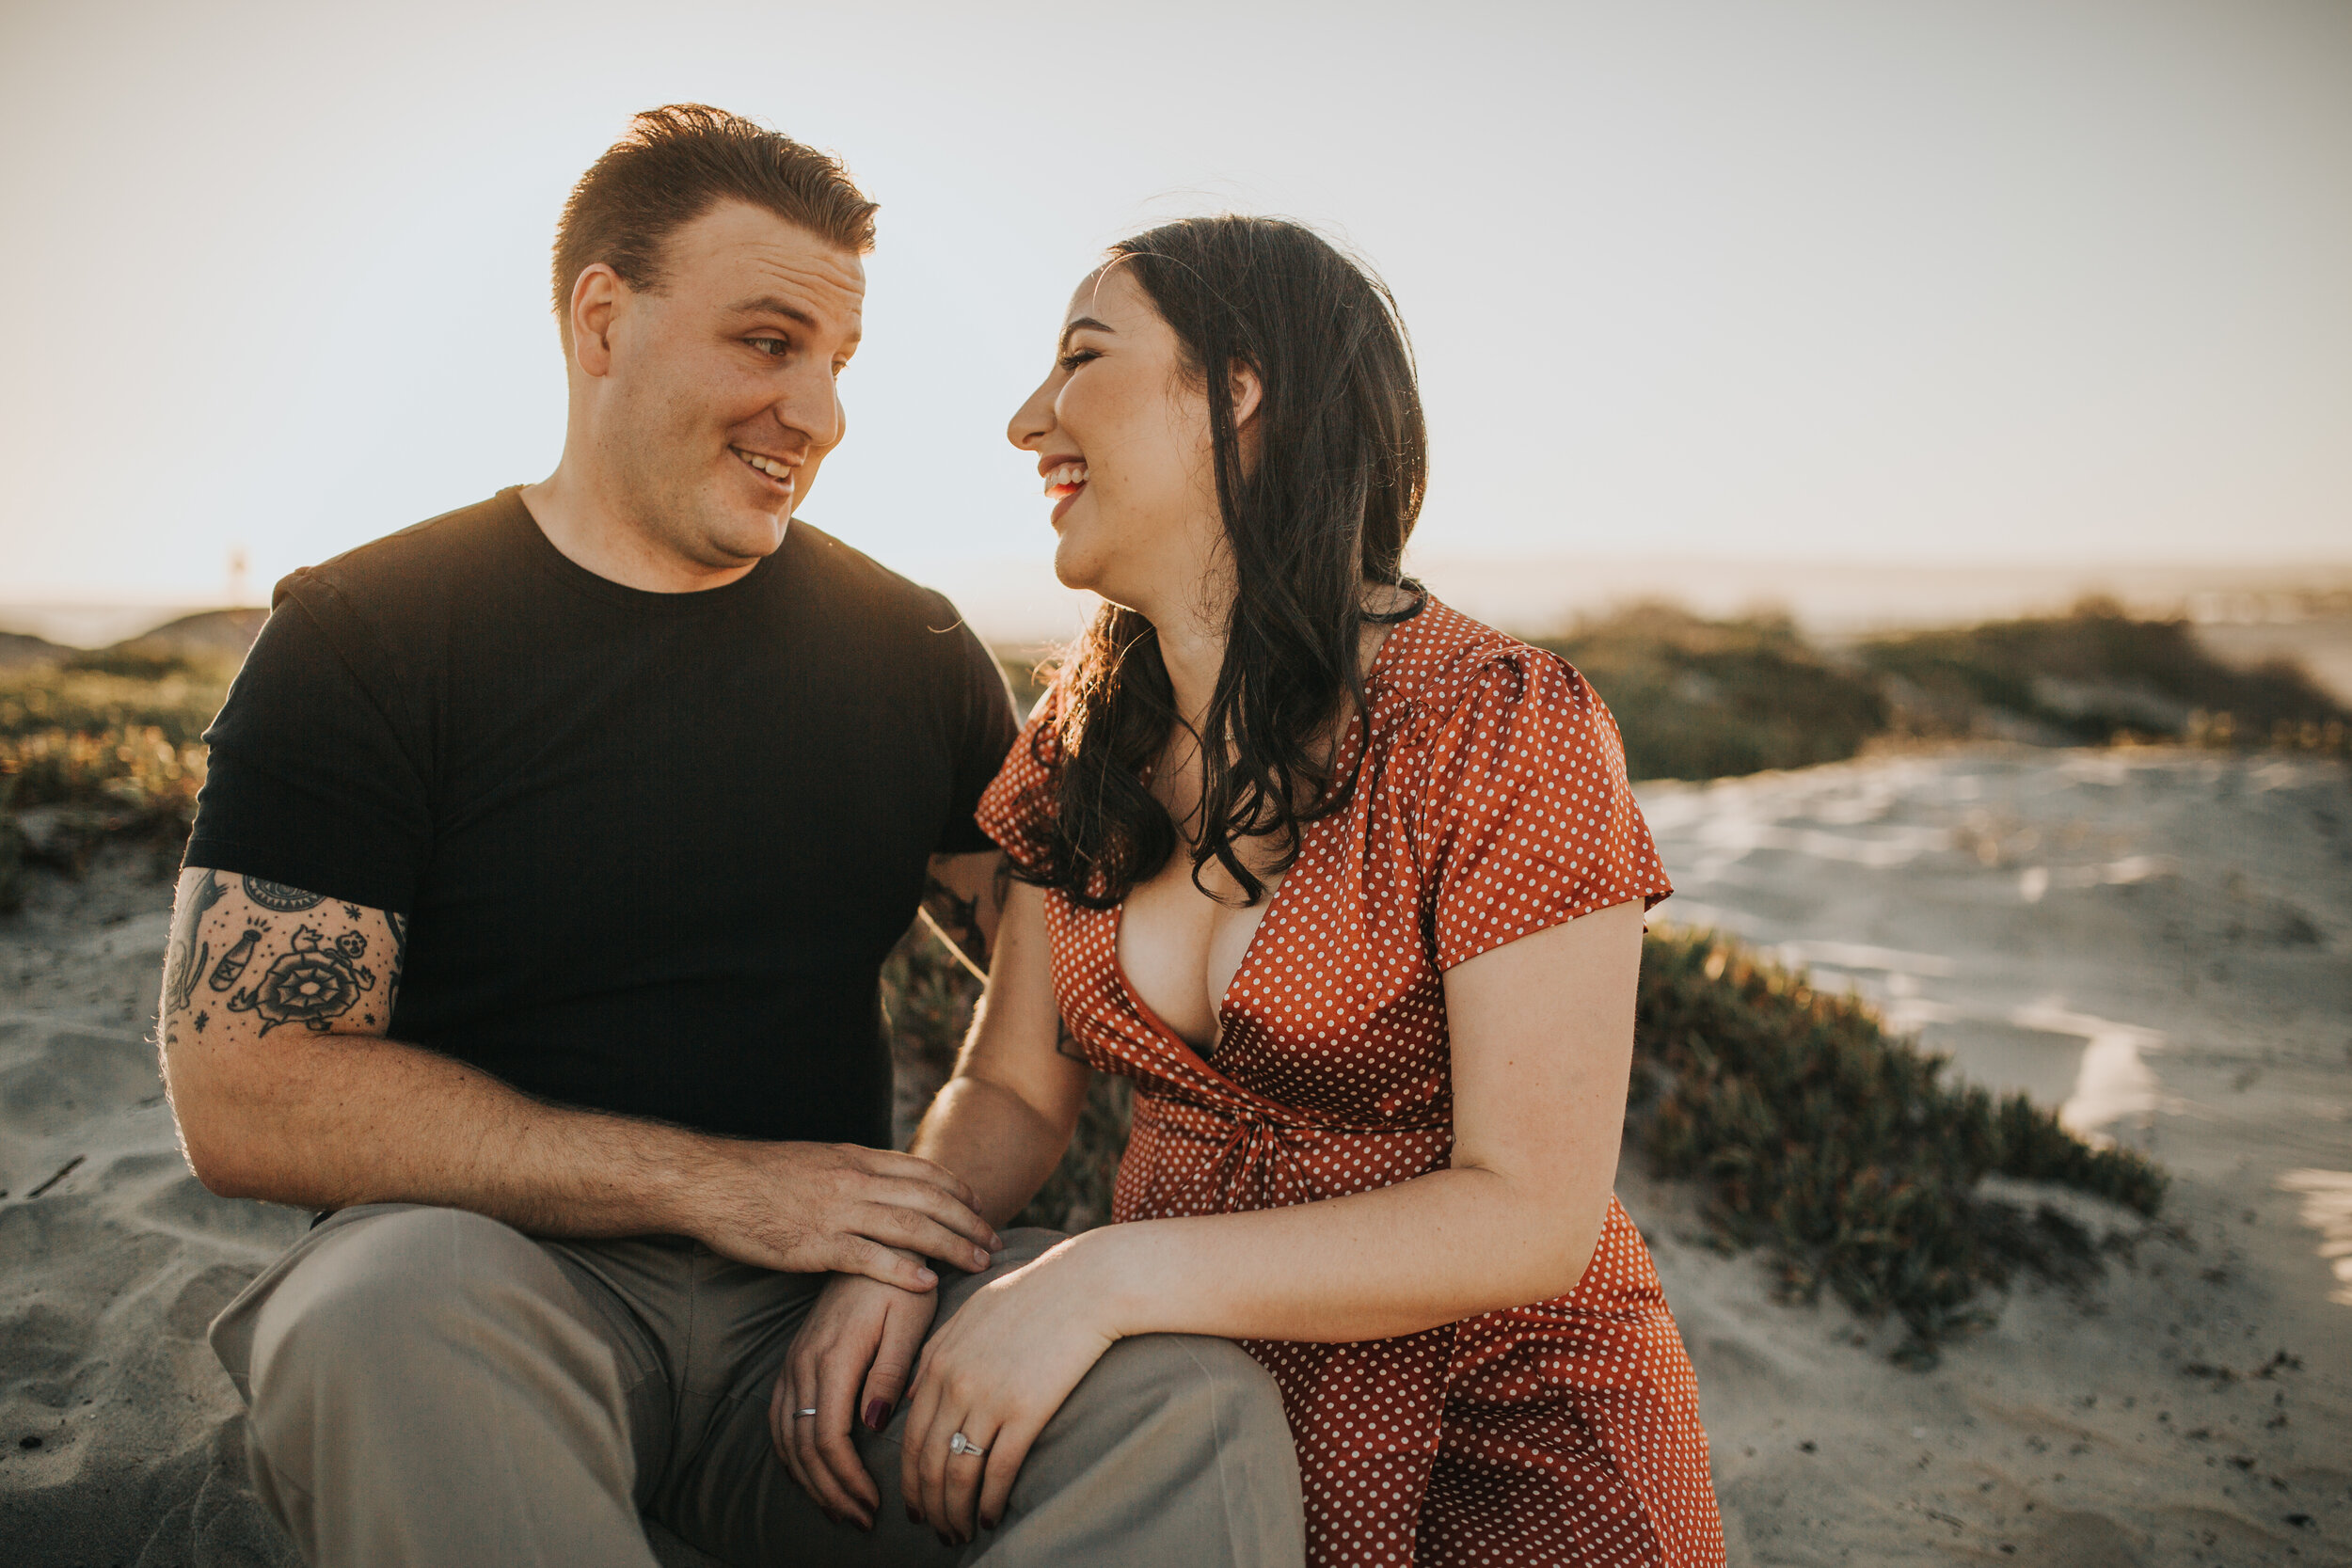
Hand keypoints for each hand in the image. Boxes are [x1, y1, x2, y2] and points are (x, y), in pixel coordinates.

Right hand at [686, 1140, 998, 1290]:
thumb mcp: (817, 1160)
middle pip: (929, 1199)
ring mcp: (837, 1211)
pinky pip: (868, 1257)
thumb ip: (853, 1170)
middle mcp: (855, 1181)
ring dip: (952, 1245)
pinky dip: (902, 1269)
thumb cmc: (760, 1176)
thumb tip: (882, 1182)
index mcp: (856, 1159)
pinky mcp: (815, 1244)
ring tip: (979, 1262)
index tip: (979, 1206)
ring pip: (910, 1227)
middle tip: (995, 1241)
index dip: (958, 1190)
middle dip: (968, 1221)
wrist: (713, 1182)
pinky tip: (927, 1282)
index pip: (923, 1172)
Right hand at [772, 1265, 937, 1528]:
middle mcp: (805, 1362)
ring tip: (840, 1508)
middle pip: (804, 1446)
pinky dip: (791, 1454)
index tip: (873, 1503)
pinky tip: (811, 1473)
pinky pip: (780, 1418)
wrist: (874, 1241)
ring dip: (810, 1480)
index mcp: (835, 1356)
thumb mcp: (908, 1320)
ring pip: (786, 1437)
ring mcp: (795, 1361)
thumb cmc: (902, 1282)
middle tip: (861, 1519)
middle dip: (830, 1491)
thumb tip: (870, 1426)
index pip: (829, 1436)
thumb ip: (887, 1372)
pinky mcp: (794, 1360)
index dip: (847, 1479)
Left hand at [900, 1240, 1119, 1543]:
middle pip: (927, 1463)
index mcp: (937, 1362)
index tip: (917, 1504)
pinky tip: (990, 1516)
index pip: (910, 1437)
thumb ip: (933, 1352)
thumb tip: (909, 1393)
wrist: (1084, 1285)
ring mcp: (988, 1399)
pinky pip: (997, 1471)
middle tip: (937, 1530)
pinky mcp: (1025, 1411)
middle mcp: (954, 1384)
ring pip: (958, 1475)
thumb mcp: (969, 1314)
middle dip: (928, 1505)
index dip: (911, 1480)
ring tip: (961, 1532)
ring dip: (956, 1513)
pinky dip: (989, 1502)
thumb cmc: (1032, 1296)